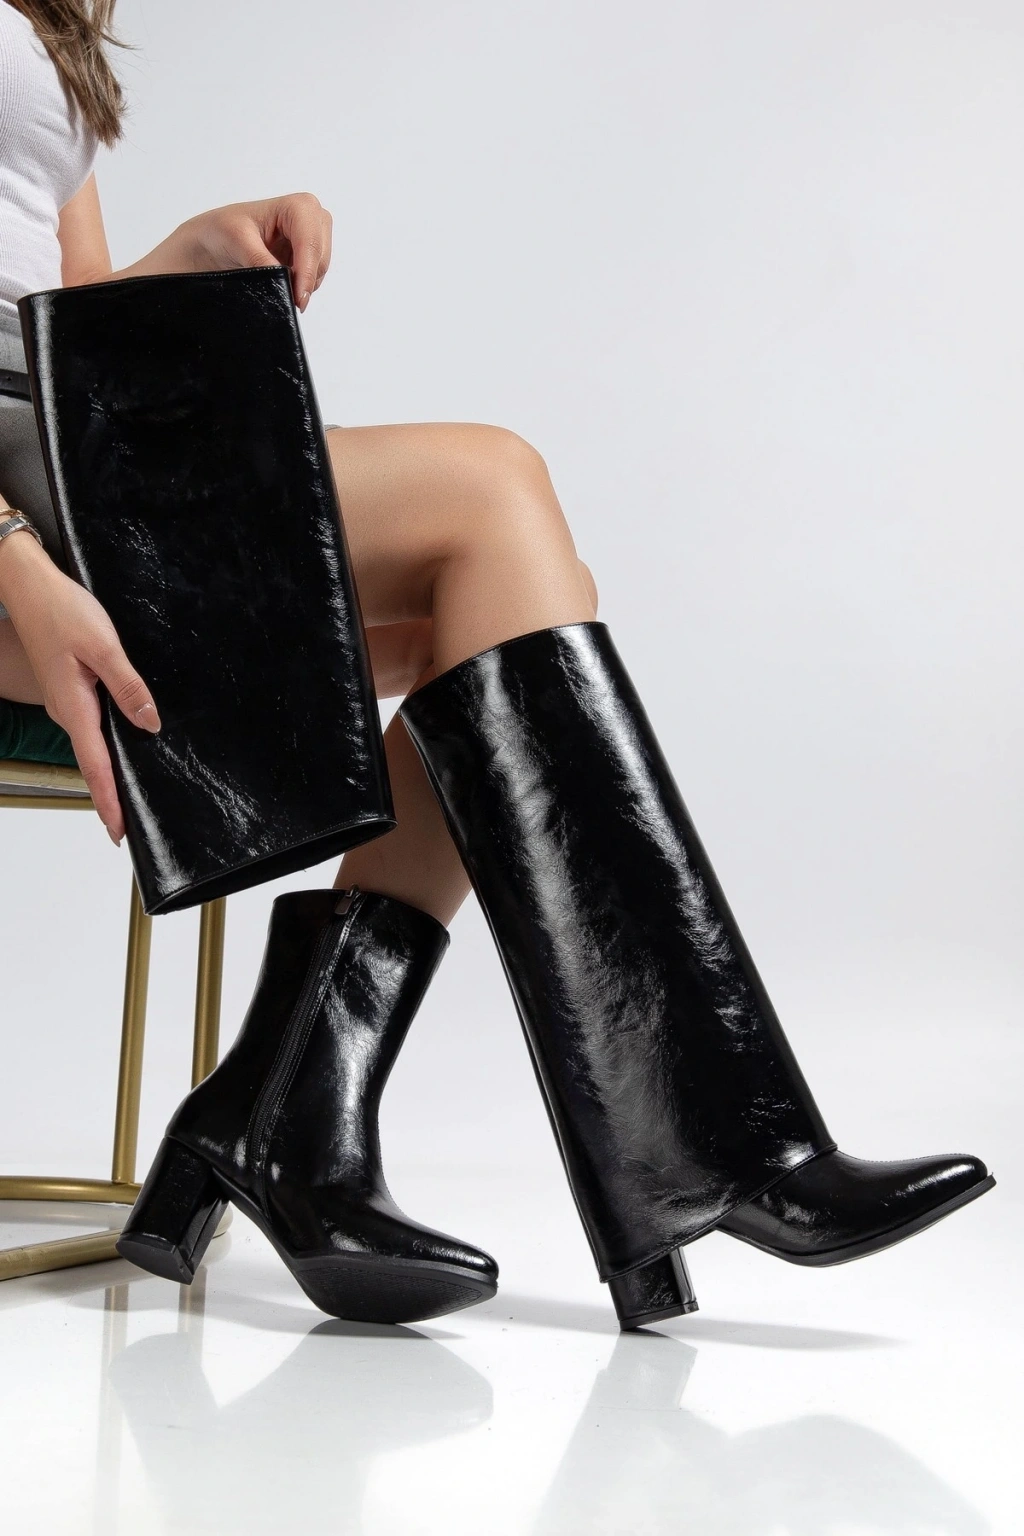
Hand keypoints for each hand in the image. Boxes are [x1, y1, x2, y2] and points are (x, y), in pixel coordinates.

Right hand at [0, 541, 160, 843]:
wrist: (28, 586)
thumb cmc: (61, 610)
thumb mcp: (102, 646)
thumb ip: (128, 686)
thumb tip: (150, 722)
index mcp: (74, 707)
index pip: (95, 765)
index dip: (107, 800)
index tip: (118, 831)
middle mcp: (67, 711)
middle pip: (93, 763)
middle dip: (109, 796)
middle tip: (126, 826)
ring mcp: (67, 701)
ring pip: (92, 745)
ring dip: (108, 772)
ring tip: (127, 798)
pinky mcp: (70, 689)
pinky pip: (90, 725)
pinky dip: (105, 745)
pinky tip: (122, 747)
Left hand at [122, 193, 333, 313]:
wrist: (210, 242)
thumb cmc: (219, 231)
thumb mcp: (237, 242)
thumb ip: (263, 260)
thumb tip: (283, 282)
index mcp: (295, 206)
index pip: (311, 240)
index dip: (308, 270)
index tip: (298, 297)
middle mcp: (309, 217)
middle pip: (321, 255)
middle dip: (308, 278)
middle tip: (290, 298)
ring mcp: (310, 236)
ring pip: (321, 267)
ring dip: (305, 283)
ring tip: (281, 287)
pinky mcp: (306, 254)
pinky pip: (315, 275)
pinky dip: (303, 284)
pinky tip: (283, 283)